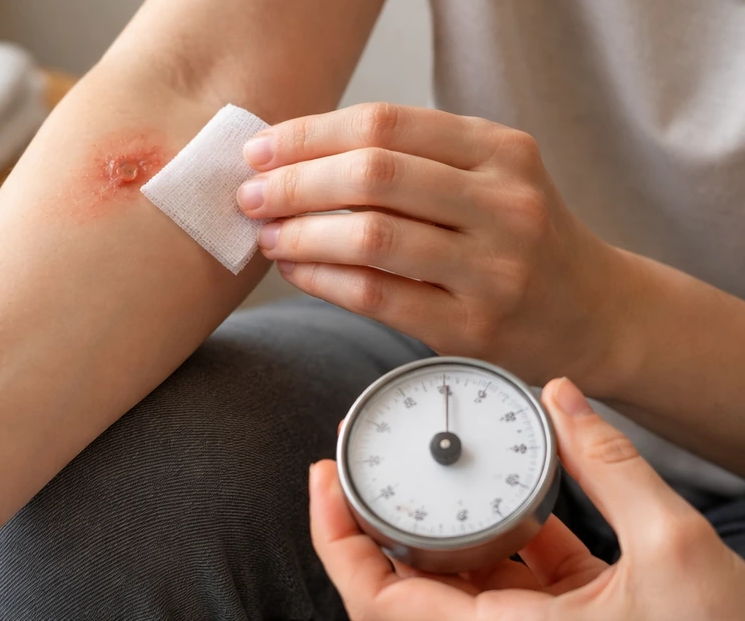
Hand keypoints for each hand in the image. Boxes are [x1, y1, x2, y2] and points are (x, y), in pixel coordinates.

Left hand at [238, 103, 625, 387]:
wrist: (596, 312)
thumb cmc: (522, 237)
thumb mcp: (490, 177)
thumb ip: (412, 159)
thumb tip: (297, 156)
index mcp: (501, 150)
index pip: (386, 123)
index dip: (310, 134)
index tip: (260, 149)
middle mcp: (504, 203)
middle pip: (374, 174)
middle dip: (294, 182)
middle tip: (249, 193)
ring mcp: (494, 268)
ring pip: (370, 236)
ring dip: (300, 233)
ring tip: (265, 234)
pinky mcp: (475, 326)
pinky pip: (376, 295)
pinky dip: (321, 280)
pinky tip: (294, 270)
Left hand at [310, 377, 744, 620]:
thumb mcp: (674, 551)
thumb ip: (612, 467)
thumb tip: (563, 394)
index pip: (378, 602)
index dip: (335, 540)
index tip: (321, 478)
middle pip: (407, 582)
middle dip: (379, 517)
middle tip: (360, 453)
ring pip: (461, 575)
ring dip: (444, 520)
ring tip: (430, 459)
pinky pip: (516, 576)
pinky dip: (509, 530)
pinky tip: (517, 483)